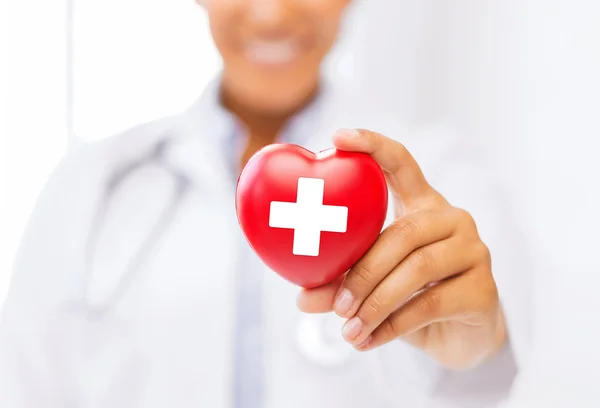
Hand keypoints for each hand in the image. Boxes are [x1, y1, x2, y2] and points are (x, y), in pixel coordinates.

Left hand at [297, 129, 506, 369]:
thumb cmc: (409, 298)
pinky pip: (430, 303)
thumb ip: (340, 284)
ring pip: (417, 269)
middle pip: (403, 232)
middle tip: (335, 305)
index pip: (401, 163)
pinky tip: (367, 341)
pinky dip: (392, 326)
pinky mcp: (485, 289)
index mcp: (422, 204)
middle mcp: (452, 219)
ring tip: (348, 330)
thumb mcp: (372, 286)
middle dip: (362, 271)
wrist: (460, 338)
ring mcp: (474, 251)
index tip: (336, 135)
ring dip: (375, 302)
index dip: (372, 145)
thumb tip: (302, 299)